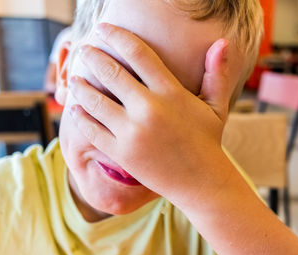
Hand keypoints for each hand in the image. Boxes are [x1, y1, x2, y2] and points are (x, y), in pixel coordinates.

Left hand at [69, 23, 231, 204]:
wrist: (201, 182)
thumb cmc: (208, 141)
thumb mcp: (217, 106)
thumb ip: (217, 73)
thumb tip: (223, 41)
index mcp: (171, 93)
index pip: (138, 54)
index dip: (117, 36)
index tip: (103, 29)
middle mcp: (149, 109)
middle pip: (110, 72)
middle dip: (92, 56)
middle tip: (84, 49)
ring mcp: (132, 132)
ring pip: (95, 101)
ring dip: (80, 86)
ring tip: (74, 78)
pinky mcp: (121, 153)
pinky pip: (92, 130)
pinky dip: (80, 116)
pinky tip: (74, 108)